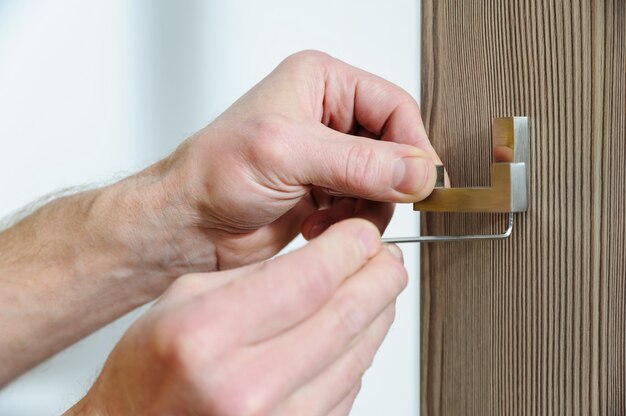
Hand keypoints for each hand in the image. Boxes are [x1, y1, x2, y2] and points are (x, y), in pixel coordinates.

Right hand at [68, 219, 407, 415]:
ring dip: (376, 314)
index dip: (351, 248)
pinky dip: (357, 353)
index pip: (310, 279)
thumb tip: (330, 255)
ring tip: (373, 290)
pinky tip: (348, 333)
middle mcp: (244, 386)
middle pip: (345, 315)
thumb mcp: (184, 299)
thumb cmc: (151, 371)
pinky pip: (348, 388)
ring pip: (357, 354)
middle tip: (387, 259)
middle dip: (380, 276)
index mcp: (207, 335)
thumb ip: (257, 275)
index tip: (364, 235)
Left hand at [116, 50, 439, 274]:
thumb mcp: (288, 154)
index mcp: (321, 83)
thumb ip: (359, 163)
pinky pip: (366, 209)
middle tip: (367, 204)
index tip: (419, 184)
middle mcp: (328, 117)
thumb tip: (418, 171)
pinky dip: (352, 225)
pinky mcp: (326, 193)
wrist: (188, 224)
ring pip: (385, 184)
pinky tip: (318, 226)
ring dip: (366, 208)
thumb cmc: (214, 174)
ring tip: (329, 218)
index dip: (412, 146)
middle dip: (386, 183)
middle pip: (395, 147)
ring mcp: (328, 158)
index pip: (395, 107)